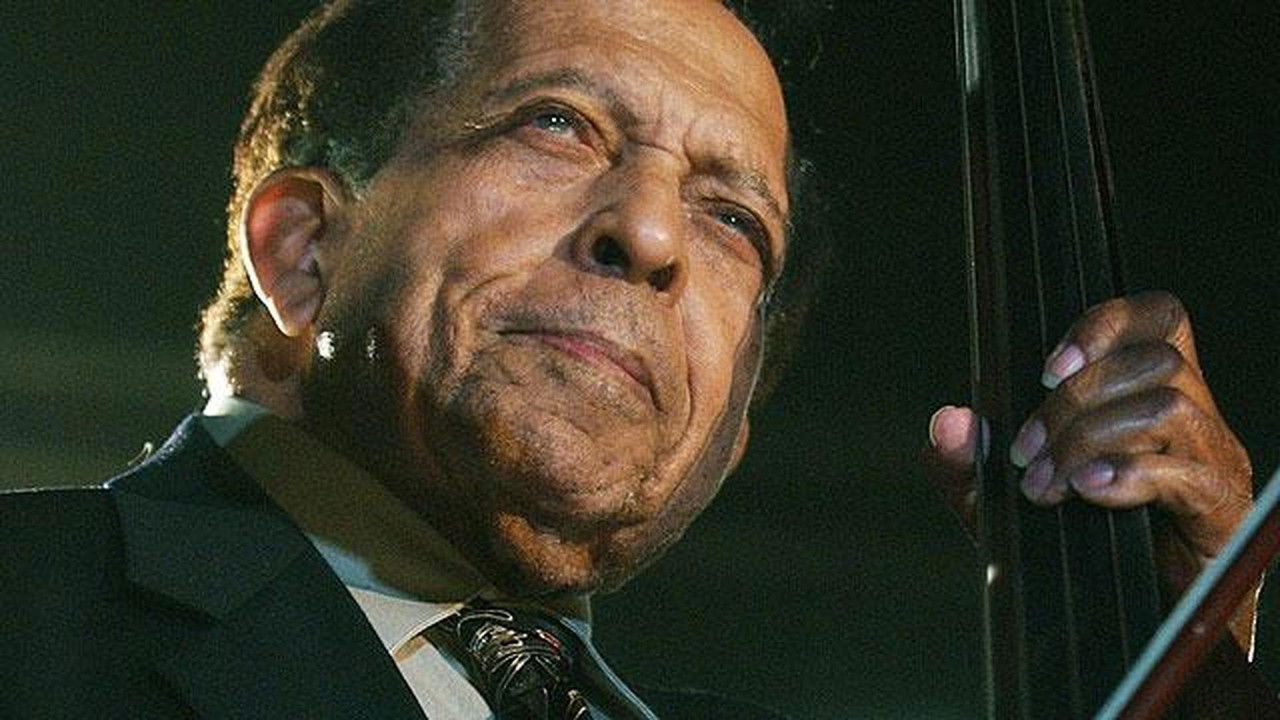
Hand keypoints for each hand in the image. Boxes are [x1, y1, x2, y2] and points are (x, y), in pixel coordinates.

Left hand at [925, 291, 1255, 651]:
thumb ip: (969, 464)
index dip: (1105, 324)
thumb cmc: (1070, 551)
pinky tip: (1089, 492)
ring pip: (1167, 406)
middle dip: (1073, 403)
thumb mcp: (999, 503)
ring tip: (1048, 484)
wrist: (1121, 623)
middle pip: (1153, 362)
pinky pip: (1187, 473)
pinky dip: (1129, 476)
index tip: (1045, 369)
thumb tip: (949, 424)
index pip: (1157, 319)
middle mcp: (1192, 420)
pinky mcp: (1221, 511)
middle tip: (1026, 454)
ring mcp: (1213, 462)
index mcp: (1148, 396)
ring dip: (1090, 439)